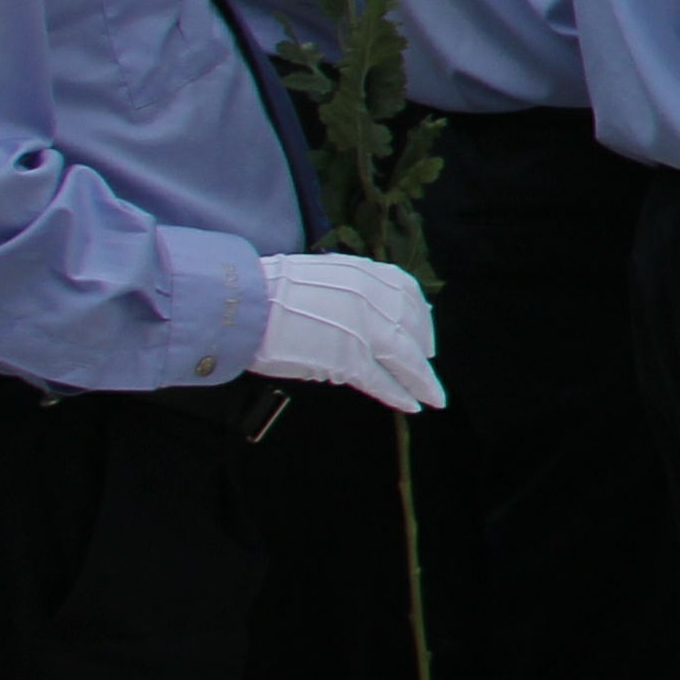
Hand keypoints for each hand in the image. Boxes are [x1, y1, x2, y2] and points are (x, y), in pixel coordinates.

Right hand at [256, 254, 438, 413]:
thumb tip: (369, 301)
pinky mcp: (348, 360)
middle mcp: (372, 300)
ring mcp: (362, 331)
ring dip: (423, 381)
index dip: (420, 314)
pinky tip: (412, 405)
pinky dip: (398, 395)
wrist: (244, 304)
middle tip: (428, 363)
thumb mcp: (322, 274)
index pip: (407, 293)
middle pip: (411, 327)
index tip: (425, 326)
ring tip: (435, 397)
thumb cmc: (270, 290)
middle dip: (424, 349)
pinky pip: (381, 381)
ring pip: (405, 359)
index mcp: (365, 274)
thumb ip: (350, 286)